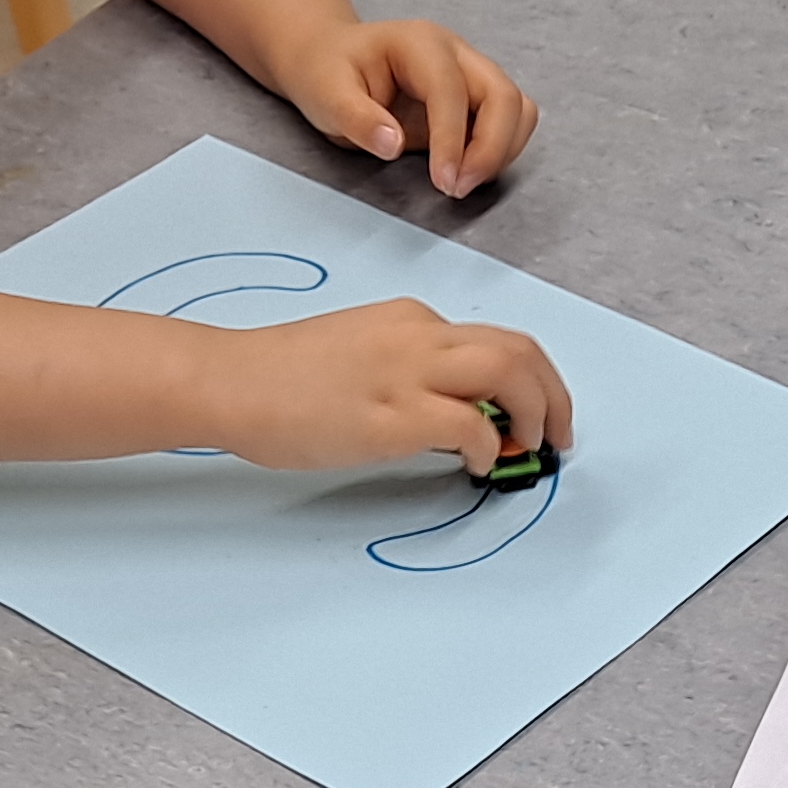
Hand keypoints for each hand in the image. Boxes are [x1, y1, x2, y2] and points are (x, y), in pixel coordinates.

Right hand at [179, 297, 571, 473]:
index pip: (495, 340)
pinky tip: (477, 466)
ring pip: (509, 374)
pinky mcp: (392, 415)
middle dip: (554, 396)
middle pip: (519, 351)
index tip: (537, 415)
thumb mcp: (358, 355)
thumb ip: (408, 373)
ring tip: (531, 449)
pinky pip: (470, 425)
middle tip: (558, 437)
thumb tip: (453, 419)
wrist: (229, 380)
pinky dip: (489, 447)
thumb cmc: (280, 378)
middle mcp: (419, 336)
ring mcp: (407, 373)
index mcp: (411, 321)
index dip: (530, 381)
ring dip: (537, 414)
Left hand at [272, 18, 539, 197]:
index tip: (444, 183)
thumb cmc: (327, 74)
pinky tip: (466, 172)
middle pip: (504, 96)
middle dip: (492, 149)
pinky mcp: (476, 101)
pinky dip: (500, 152)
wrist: (330, 62)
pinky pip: (511, 124)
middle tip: (458, 190)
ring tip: (462, 184)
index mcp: (420, 45)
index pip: (452, 91)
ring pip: (518, 110)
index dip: (452, 140)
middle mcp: (456, 54)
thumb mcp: (324, 94)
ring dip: (501, 152)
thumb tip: (392, 145)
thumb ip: (356, 118)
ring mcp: (471, 76)